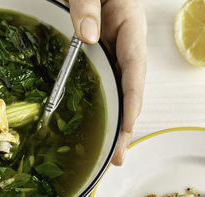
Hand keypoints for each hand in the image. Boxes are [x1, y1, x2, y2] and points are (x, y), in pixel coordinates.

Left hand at [68, 0, 146, 164]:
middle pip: (128, 89)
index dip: (132, 100)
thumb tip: (88, 36)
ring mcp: (109, 51)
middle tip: (115, 157)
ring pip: (115, 90)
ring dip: (112, 121)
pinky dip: (98, 105)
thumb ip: (88, 6)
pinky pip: (99, 83)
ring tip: (105, 151)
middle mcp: (123, 44)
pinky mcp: (95, 54)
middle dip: (124, 124)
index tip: (126, 127)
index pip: (135, 68)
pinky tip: (91, 123)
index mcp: (129, 26)